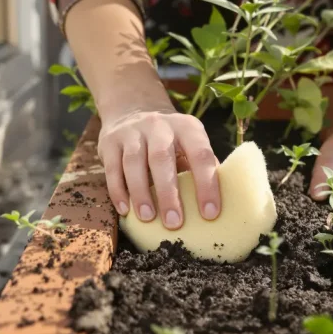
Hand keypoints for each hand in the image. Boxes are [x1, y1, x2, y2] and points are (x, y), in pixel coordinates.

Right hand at [98, 105, 220, 229]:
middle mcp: (159, 126)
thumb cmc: (170, 139)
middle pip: (162, 159)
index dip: (207, 185)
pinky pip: (112, 168)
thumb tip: (222, 202)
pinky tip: (125, 210)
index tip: (210, 214)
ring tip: (148, 218)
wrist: (133, 110)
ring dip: (141, 193)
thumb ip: (201, 166)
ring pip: (134, 162)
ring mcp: (132, 132)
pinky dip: (118, 191)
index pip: (201, 155)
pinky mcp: (110, 141)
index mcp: (187, 127)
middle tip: (174, 223)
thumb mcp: (189, 142)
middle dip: (168, 193)